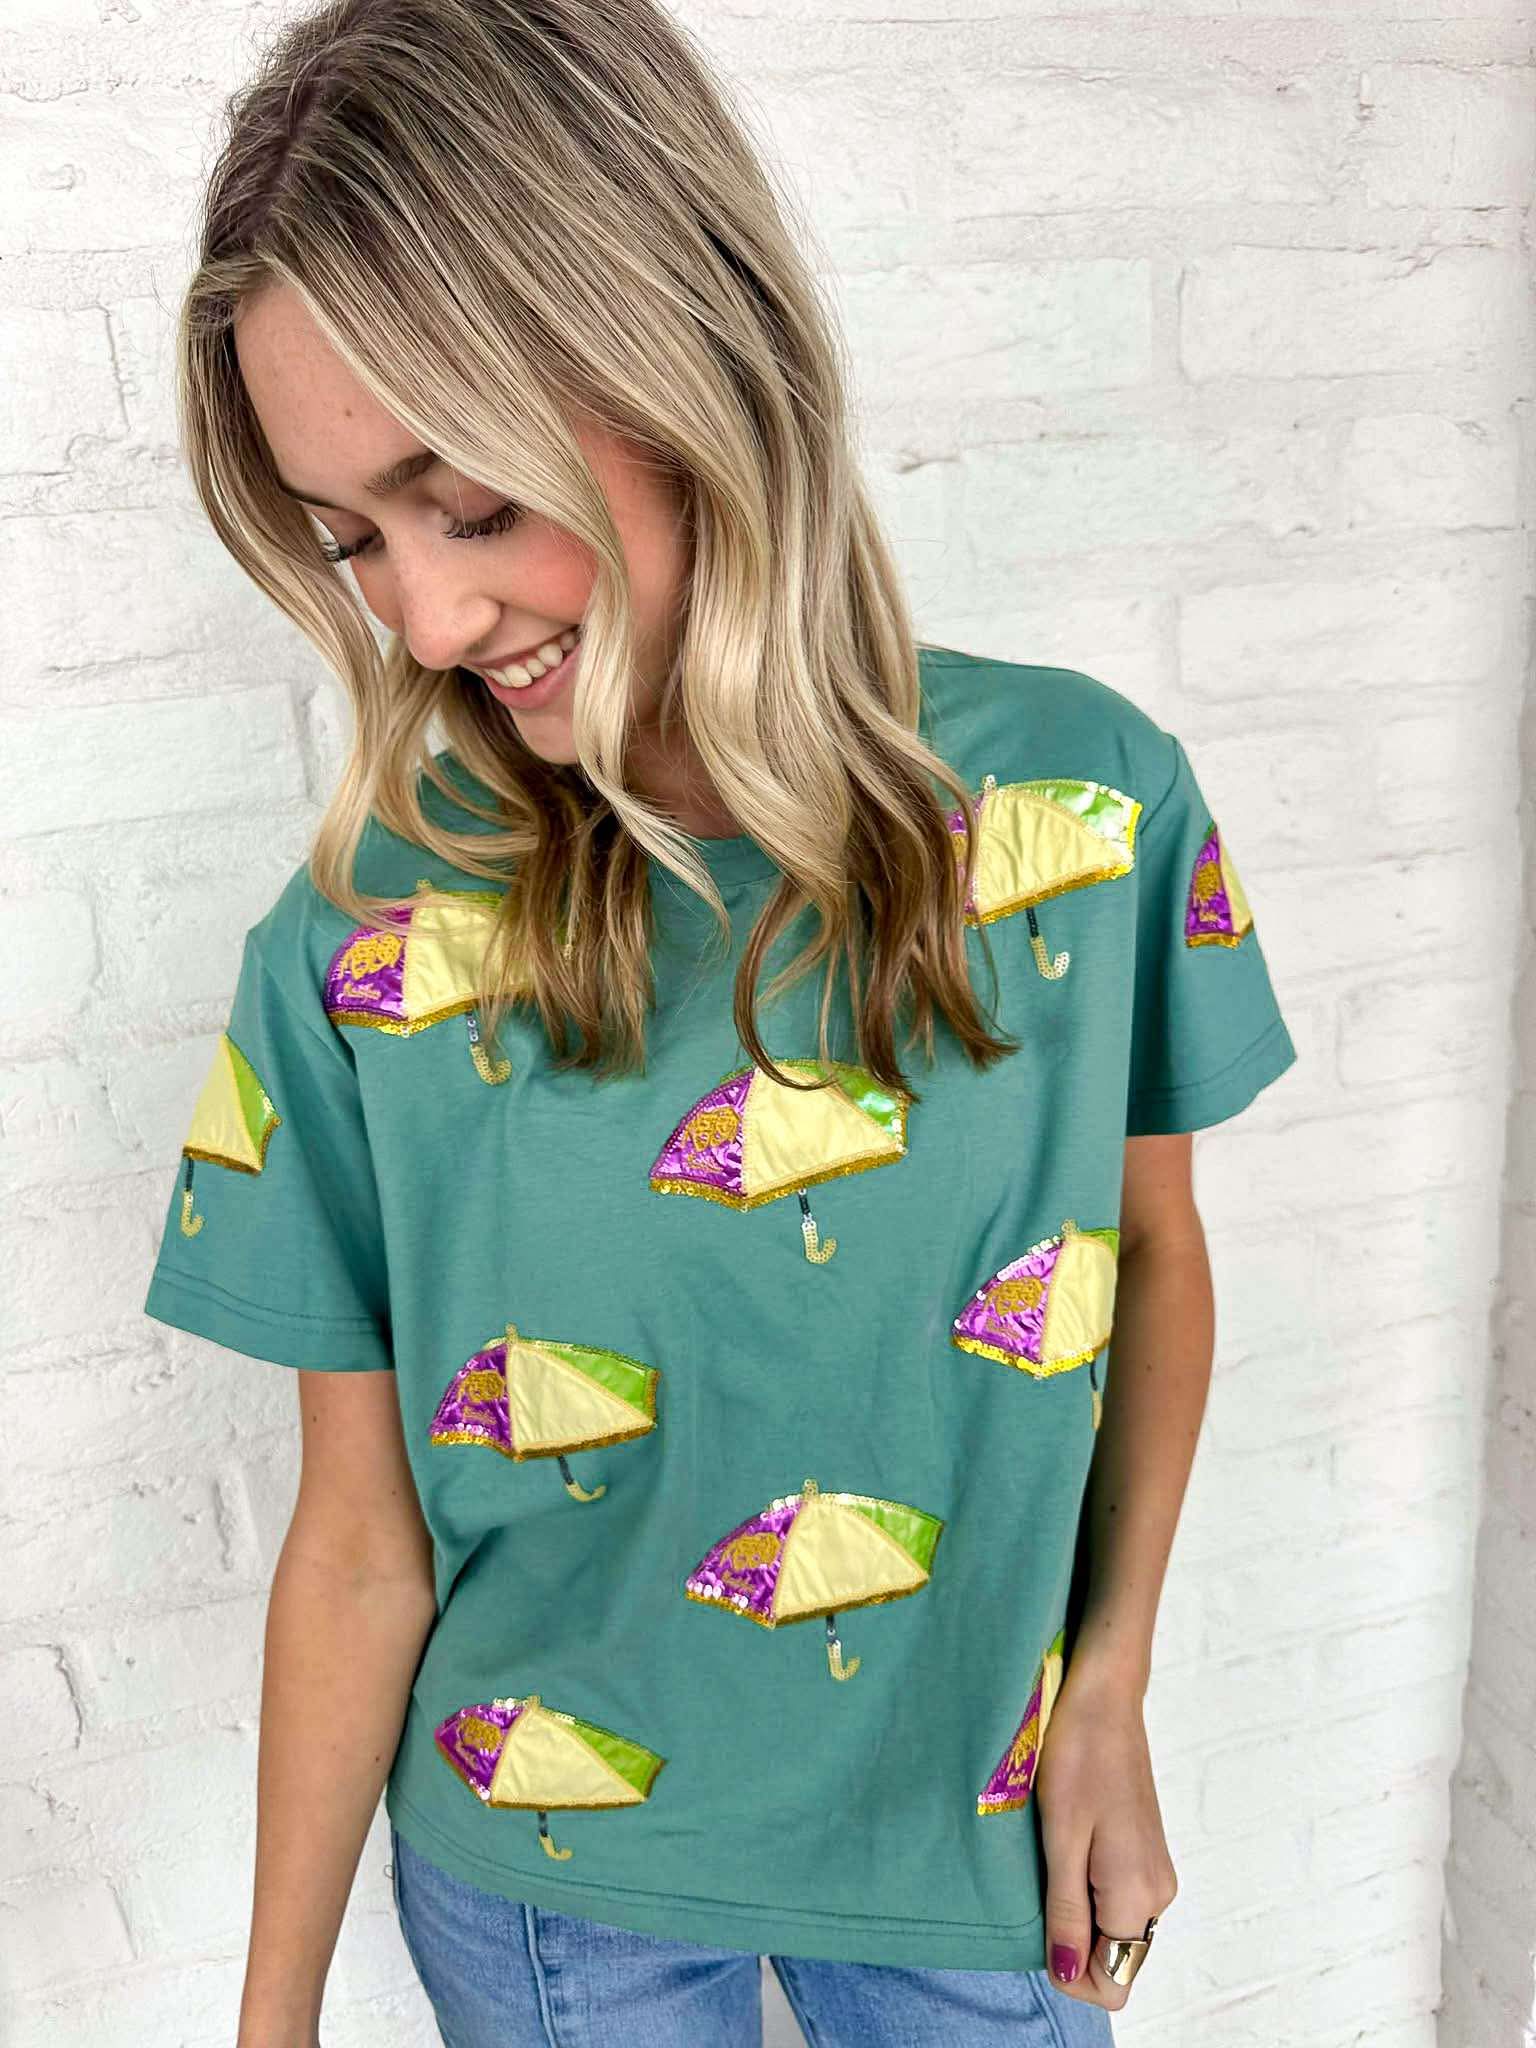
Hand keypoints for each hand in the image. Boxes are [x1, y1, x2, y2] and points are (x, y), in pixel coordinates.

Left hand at [1032, 1665, 1177, 2012]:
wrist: (1104, 1696)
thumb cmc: (1077, 1755)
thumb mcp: (1061, 1838)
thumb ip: (1066, 1911)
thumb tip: (1067, 1973)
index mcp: (1138, 1895)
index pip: (1113, 1983)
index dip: (1069, 1971)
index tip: (1038, 1924)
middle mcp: (1158, 1893)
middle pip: (1114, 1958)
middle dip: (1070, 1939)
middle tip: (1039, 1880)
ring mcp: (1155, 1871)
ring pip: (1113, 1927)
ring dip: (1075, 1910)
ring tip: (1050, 1856)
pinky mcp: (1145, 1852)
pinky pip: (1116, 1897)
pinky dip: (1085, 1888)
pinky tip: (1066, 1845)